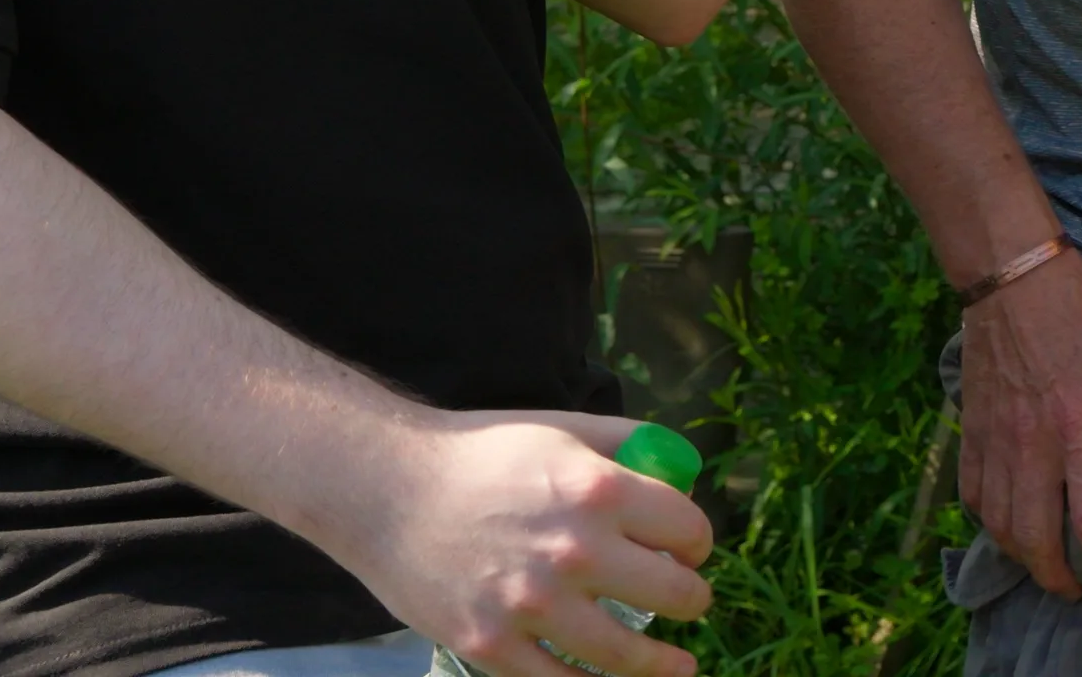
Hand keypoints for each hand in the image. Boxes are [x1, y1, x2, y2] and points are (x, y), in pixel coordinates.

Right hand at [339, 410, 713, 676]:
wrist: (384, 489)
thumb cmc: (481, 455)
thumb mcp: (564, 429)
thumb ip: (628, 444)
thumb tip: (682, 473)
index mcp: (598, 489)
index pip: (686, 529)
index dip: (697, 543)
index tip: (690, 553)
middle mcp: (574, 549)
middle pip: (673, 594)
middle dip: (691, 600)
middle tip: (691, 603)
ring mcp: (532, 605)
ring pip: (626, 654)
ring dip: (661, 664)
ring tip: (678, 667)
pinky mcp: (492, 645)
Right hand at [958, 249, 1081, 611]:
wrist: (1013, 273)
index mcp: (1078, 428)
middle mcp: (1031, 444)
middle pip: (1034, 537)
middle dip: (1057, 577)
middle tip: (1080, 591)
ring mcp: (995, 438)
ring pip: (998, 523)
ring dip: (1021, 556)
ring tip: (1046, 567)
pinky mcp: (971, 427)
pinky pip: (972, 492)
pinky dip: (988, 521)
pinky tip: (1006, 525)